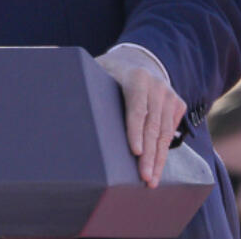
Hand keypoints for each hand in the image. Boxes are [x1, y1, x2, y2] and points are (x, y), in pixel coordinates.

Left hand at [95, 47, 186, 187]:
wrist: (139, 59)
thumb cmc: (111, 70)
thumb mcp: (98, 69)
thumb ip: (86, 81)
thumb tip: (63, 98)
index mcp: (136, 78)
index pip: (137, 109)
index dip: (135, 131)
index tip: (135, 152)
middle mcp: (157, 86)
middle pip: (153, 126)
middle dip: (149, 155)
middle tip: (145, 178)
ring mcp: (169, 95)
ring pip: (165, 133)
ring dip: (158, 158)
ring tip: (152, 181)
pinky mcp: (177, 104)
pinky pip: (171, 131)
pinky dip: (164, 150)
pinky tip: (157, 166)